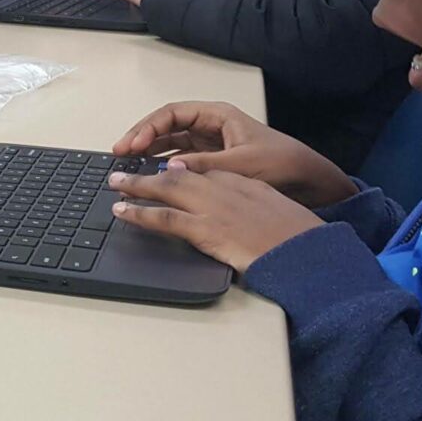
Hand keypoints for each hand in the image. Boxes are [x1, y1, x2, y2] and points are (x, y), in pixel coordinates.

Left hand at [108, 164, 325, 273]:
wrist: (306, 251)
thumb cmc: (296, 236)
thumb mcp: (273, 210)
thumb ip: (249, 204)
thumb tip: (234, 212)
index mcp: (241, 181)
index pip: (202, 169)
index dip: (176, 170)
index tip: (160, 171)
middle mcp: (223, 187)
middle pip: (177, 172)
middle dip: (148, 171)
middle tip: (124, 172)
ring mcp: (213, 207)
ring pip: (164, 188)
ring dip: (135, 186)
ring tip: (115, 185)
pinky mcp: (206, 228)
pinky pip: (164, 218)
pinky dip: (140, 213)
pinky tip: (123, 213)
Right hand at [114, 101, 356, 207]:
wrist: (310, 182)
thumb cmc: (283, 163)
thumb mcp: (242, 164)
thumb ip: (204, 166)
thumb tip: (169, 169)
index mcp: (218, 116)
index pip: (172, 114)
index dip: (148, 127)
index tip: (132, 144)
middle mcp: (210, 126)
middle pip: (166, 126)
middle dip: (141, 137)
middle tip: (120, 154)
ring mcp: (210, 144)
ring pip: (169, 143)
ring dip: (148, 152)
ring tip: (128, 166)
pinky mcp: (212, 162)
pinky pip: (179, 159)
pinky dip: (162, 166)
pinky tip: (150, 176)